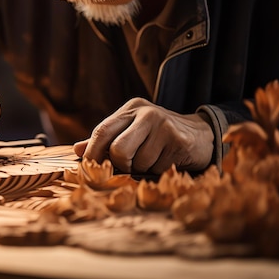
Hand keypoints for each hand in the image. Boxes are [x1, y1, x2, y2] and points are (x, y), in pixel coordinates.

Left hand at [73, 98, 213, 173]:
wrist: (201, 135)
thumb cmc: (158, 136)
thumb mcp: (131, 131)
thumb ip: (105, 140)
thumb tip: (77, 149)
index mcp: (131, 108)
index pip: (102, 131)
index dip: (93, 153)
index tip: (89, 168)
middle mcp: (146, 113)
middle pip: (118, 150)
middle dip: (121, 165)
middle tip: (129, 166)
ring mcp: (164, 125)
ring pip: (139, 163)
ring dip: (143, 169)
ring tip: (154, 158)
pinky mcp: (179, 141)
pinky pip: (157, 168)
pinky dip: (158, 170)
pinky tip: (167, 159)